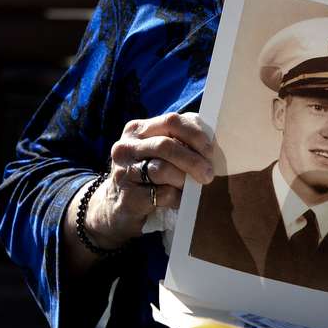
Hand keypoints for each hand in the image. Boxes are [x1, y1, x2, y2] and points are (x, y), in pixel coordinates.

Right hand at [82, 112, 214, 249]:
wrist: (117, 206)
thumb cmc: (146, 175)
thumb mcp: (157, 152)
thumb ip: (178, 141)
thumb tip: (210, 142)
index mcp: (137, 130)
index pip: (171, 121)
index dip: (195, 135)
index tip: (210, 151)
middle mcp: (126, 147)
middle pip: (166, 145)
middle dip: (193, 160)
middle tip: (208, 174)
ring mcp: (123, 172)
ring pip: (162, 170)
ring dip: (184, 180)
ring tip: (192, 188)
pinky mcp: (127, 197)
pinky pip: (161, 194)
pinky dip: (177, 198)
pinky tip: (179, 200)